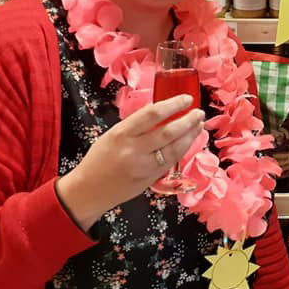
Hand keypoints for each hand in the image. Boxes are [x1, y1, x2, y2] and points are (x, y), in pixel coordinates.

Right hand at [55, 95, 204, 230]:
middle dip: (188, 120)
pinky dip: (183, 149)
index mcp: (121, 134)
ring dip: (191, 135)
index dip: (173, 104)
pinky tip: (189, 141)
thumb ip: (136, 125)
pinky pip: (172, 161)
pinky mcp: (150, 178)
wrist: (89, 190)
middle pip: (169, 132)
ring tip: (199, 125)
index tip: (186, 99)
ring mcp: (144, 166)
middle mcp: (133, 150)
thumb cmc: (99, 159)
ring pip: (175, 148)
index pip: (152, 114)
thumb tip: (160, 110)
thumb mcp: (112, 135)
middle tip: (199, 112)